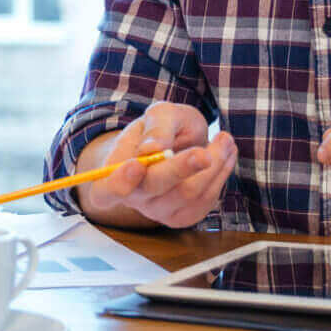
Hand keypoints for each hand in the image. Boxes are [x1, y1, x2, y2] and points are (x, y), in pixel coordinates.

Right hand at [77, 102, 236, 228]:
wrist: (179, 143)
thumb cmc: (162, 128)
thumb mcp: (161, 114)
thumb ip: (156, 127)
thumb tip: (152, 149)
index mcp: (114, 171)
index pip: (106, 189)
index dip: (118, 183)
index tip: (136, 165)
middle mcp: (133, 197)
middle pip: (155, 187)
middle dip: (182, 168)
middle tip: (205, 153)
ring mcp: (159, 211)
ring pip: (188, 192)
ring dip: (214, 164)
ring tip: (224, 139)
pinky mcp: (183, 216)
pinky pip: (206, 200)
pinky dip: (220, 174)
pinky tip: (224, 156)